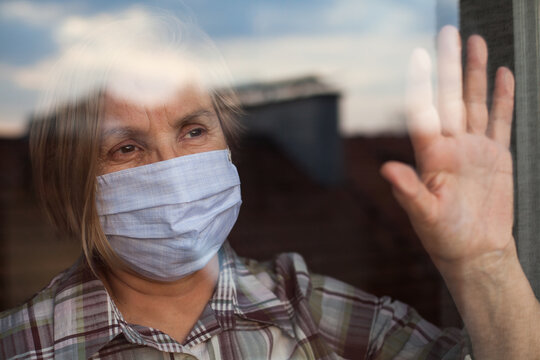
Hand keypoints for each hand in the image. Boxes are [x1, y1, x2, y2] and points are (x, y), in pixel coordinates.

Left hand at [380, 26, 514, 270]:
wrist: (476, 251)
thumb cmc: (445, 237)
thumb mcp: (425, 216)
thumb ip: (409, 191)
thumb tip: (386, 169)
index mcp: (431, 157)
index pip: (424, 112)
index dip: (422, 84)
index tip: (418, 56)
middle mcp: (451, 146)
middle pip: (451, 98)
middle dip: (450, 66)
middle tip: (447, 33)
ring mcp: (475, 149)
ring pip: (476, 103)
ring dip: (476, 74)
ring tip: (475, 44)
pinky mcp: (497, 156)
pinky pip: (501, 121)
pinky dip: (503, 99)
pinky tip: (503, 76)